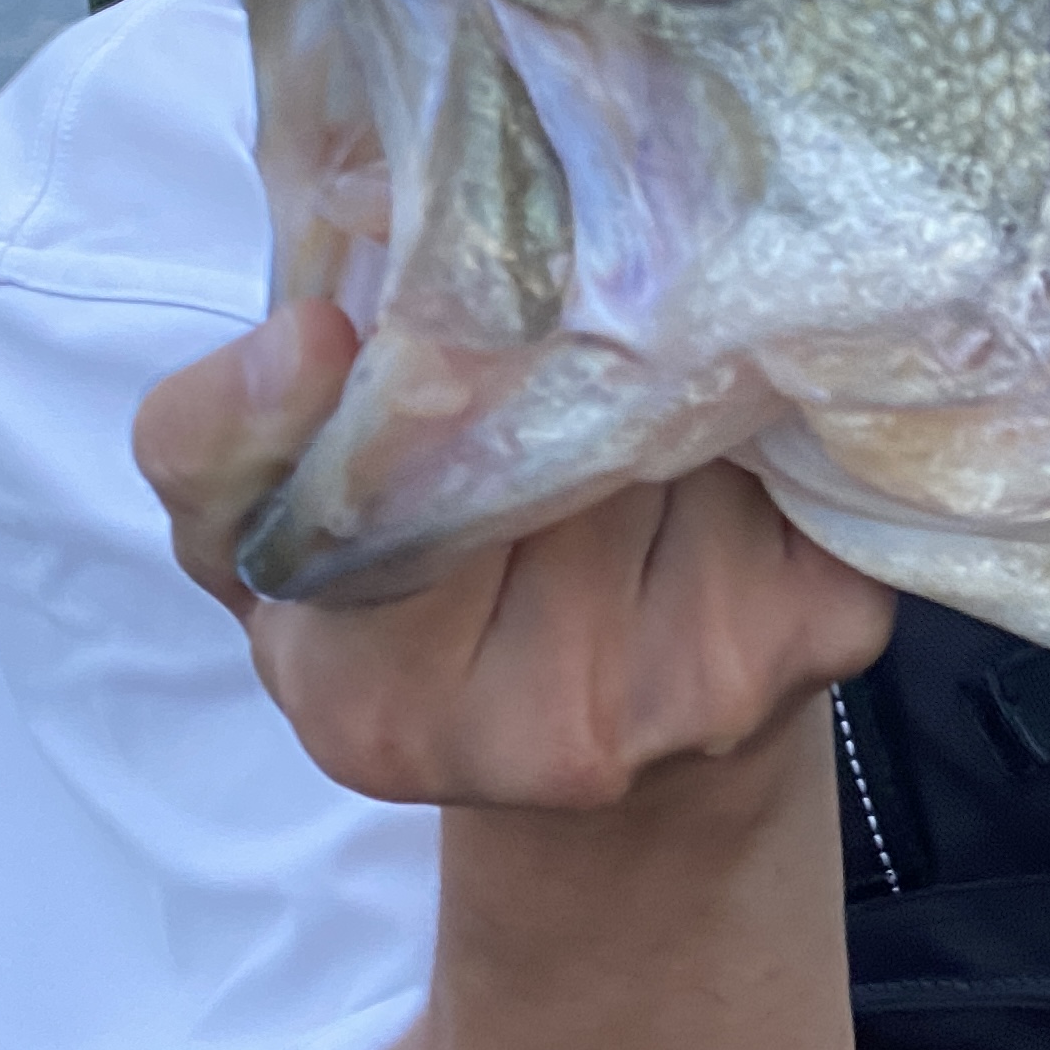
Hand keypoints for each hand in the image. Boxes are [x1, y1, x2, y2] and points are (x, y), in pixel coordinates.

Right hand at [135, 300, 894, 816]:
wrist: (611, 743)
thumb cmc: (408, 609)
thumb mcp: (252, 543)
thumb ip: (217, 446)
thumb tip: (308, 338)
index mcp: (377, 705)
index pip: (391, 484)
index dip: (412, 364)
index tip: (410, 306)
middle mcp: (558, 723)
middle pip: (548, 430)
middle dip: (542, 344)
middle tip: (532, 309)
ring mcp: (711, 681)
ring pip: (672, 416)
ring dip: (651, 361)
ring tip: (622, 370)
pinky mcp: (833, 624)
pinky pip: (787, 438)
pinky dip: (748, 395)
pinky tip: (711, 420)